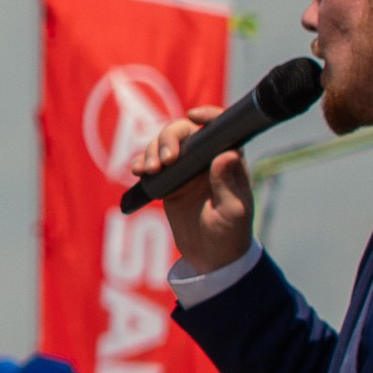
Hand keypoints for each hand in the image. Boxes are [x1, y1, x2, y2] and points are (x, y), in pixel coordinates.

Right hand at [130, 110, 256, 275]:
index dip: (208, 115)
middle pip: (184, 132)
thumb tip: (226, 155)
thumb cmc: (231, 234)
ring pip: (164, 144)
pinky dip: (141, 163)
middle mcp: (206, 158)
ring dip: (152, 150)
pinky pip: (151, 164)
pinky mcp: (169, 181)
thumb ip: (228, 184)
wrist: (211, 258)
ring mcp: (186, 168)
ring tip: (148, 171)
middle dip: (169, 139)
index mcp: (228, 160)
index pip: (220, 127)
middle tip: (165, 161)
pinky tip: (138, 172)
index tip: (193, 116)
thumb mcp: (233, 211)